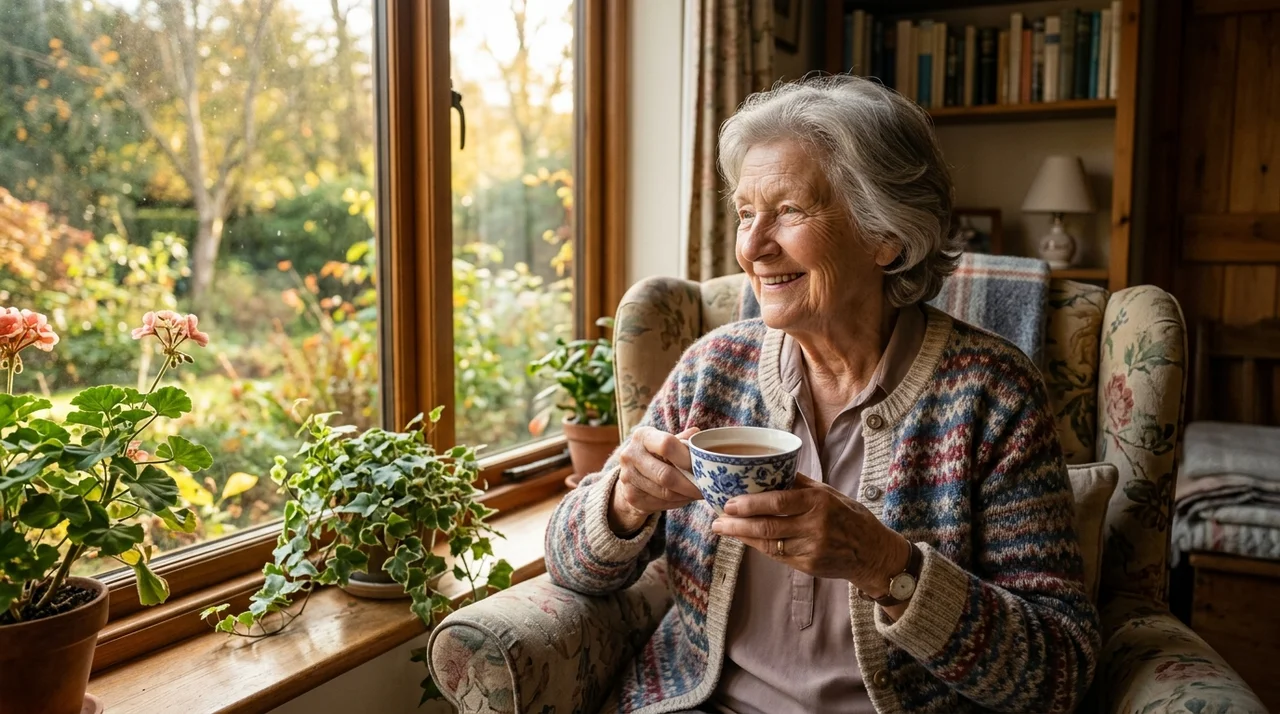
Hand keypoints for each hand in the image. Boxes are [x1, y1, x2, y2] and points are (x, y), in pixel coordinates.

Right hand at [607, 426, 702, 534]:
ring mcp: (628, 477)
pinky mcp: (631, 497)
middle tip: (707, 488)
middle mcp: (630, 455)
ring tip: (697, 493)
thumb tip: (698, 434)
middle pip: (666, 475)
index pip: (666, 445)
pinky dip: (678, 502)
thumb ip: (681, 440)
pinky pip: (661, 503)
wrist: (630, 474)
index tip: (702, 467)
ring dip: (686, 495)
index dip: (687, 458)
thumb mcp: (664, 442)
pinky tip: (684, 497)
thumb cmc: (654, 454)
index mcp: (642, 436)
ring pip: (665, 493)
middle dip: (690, 484)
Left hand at [711, 474, 910, 593]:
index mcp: (819, 502)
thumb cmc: (849, 516)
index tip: (729, 502)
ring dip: (742, 536)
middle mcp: (815, 526)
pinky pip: (777, 556)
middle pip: (768, 526)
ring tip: (723, 529)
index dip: (750, 504)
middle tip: (717, 519)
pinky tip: (744, 539)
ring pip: (769, 544)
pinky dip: (758, 547)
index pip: (778, 502)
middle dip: (738, 523)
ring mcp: (812, 549)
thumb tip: (767, 469)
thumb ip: (799, 484)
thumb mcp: (829, 493)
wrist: (873, 553)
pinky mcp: (809, 566)